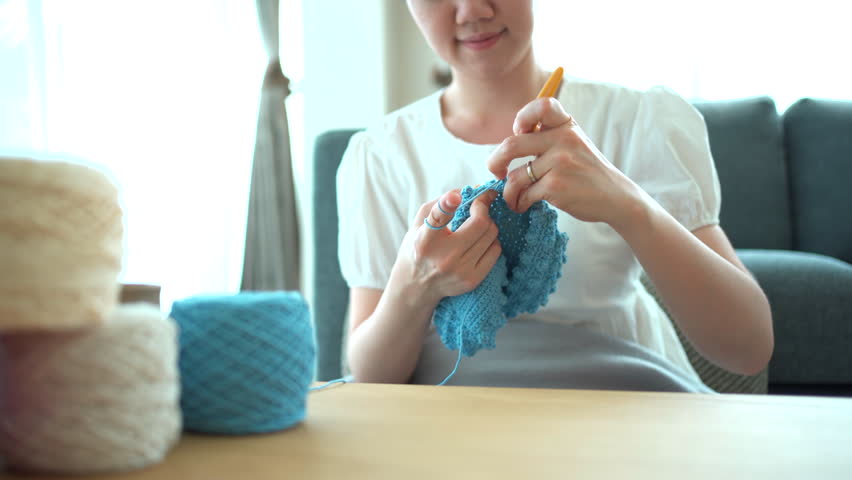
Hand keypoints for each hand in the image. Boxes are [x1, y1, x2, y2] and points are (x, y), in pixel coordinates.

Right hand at [394, 189, 500, 305]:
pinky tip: (479, 241)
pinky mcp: (473, 280)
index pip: (436, 220)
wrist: (416, 286)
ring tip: (476, 225)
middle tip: (478, 204)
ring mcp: (460, 271)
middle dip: (482, 207)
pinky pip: (496, 250)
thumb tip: (468, 190)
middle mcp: (443, 257)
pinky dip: (491, 240)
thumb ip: (439, 203)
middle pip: (480, 223)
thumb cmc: (418, 247)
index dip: (447, 205)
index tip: (457, 196)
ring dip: (487, 223)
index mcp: (424, 241)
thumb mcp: (418, 223)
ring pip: (492, 234)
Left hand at [488, 97, 645, 229]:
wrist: (615, 197)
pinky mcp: (556, 185)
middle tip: (496, 171)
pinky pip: (523, 194)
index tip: (519, 133)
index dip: (522, 118)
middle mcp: (563, 139)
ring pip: (514, 177)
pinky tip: (524, 205)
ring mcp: (559, 162)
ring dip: (509, 192)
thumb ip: (548, 136)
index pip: (541, 105)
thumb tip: (507, 144)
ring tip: (514, 198)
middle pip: (511, 145)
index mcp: (566, 125)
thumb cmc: (587, 171)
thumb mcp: (574, 143)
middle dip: (495, 161)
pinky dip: (519, 203)